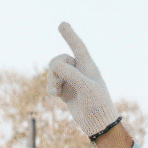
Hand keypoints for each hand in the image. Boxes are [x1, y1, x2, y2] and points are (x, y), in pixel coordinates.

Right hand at [46, 22, 118, 137]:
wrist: (97, 122)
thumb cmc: (97, 103)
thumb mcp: (86, 87)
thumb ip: (71, 74)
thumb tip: (54, 65)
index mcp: (88, 65)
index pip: (78, 46)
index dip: (70, 35)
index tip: (62, 24)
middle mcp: (78, 70)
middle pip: (58, 60)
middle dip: (54, 70)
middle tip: (57, 83)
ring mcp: (71, 80)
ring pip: (52, 72)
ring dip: (51, 81)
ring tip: (57, 92)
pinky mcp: (64, 90)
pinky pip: (50, 83)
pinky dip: (50, 88)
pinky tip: (56, 96)